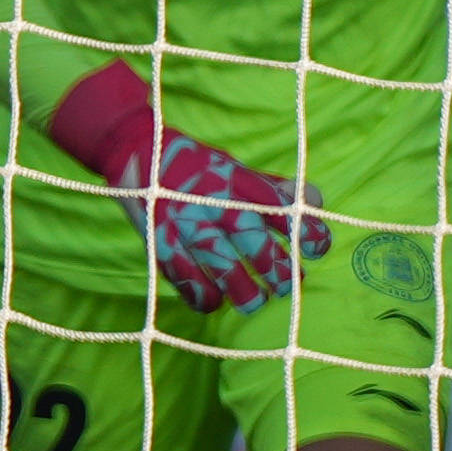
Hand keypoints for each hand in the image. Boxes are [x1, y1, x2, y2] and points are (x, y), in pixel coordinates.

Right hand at [47, 61, 327, 315]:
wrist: (134, 148)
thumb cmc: (195, 164)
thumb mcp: (237, 168)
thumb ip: (274, 188)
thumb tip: (316, 200)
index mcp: (239, 182)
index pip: (285, 211)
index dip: (309, 234)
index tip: (317, 250)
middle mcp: (216, 202)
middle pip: (257, 246)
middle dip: (279, 274)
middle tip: (287, 286)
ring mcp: (187, 223)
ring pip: (225, 269)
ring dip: (246, 294)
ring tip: (254, 302)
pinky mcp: (160, 240)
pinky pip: (187, 279)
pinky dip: (204, 297)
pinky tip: (212, 301)